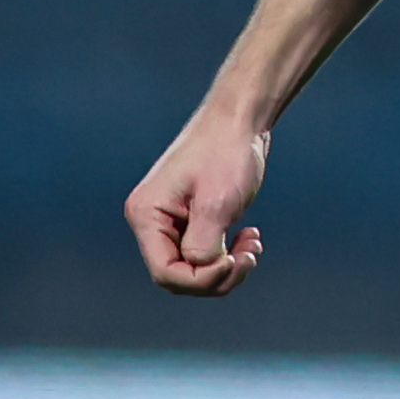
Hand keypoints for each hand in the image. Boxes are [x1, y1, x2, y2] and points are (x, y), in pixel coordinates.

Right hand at [124, 106, 270, 296]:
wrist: (240, 120)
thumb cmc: (226, 153)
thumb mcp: (217, 204)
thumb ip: (203, 245)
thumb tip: (200, 269)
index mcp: (147, 215)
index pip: (165, 273)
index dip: (201, 279)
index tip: (232, 261)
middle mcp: (152, 221)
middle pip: (179, 275)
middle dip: (217, 275)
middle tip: (250, 256)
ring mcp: (170, 221)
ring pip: (195, 269)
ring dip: (227, 266)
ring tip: (252, 246)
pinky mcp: (190, 219)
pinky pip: (204, 254)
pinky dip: (229, 254)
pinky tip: (250, 237)